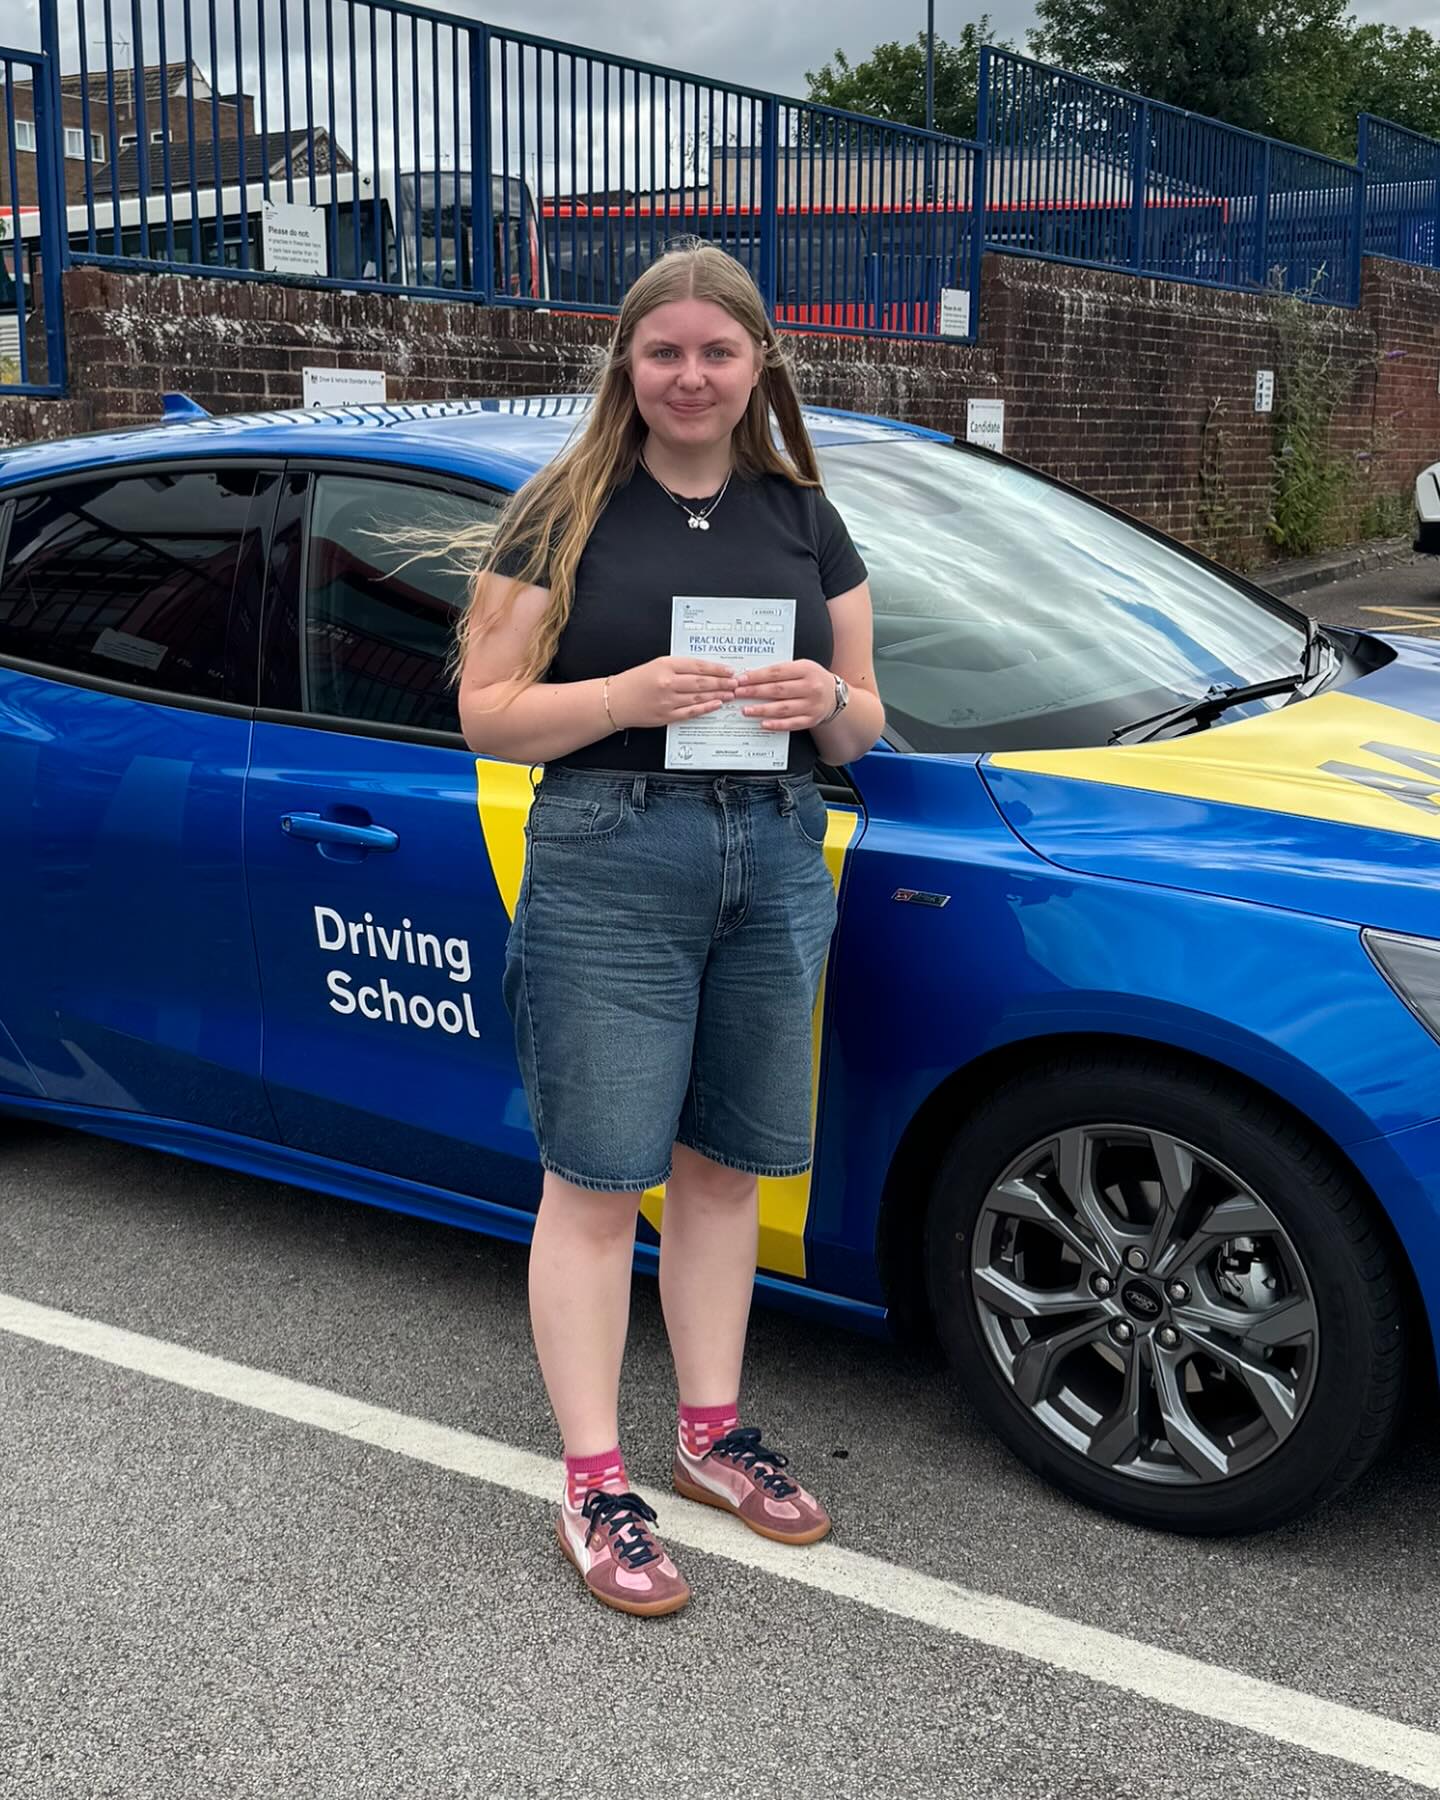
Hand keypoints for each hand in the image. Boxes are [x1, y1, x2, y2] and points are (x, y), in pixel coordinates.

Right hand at [609, 657, 736, 729]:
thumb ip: (679, 667)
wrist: (615, 700)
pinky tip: (716, 704)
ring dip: (718, 695)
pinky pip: (691, 712)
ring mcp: (667, 701)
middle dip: (722, 683)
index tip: (729, 670)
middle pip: (702, 682)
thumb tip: (705, 670)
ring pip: (699, 697)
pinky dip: (706, 708)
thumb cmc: (635, 681)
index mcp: (665, 665)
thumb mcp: (656, 665)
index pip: (698, 666)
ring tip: (730, 693)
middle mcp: (667, 683)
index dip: (717, 669)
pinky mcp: (666, 716)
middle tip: (736, 683)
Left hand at [734, 660, 835, 731]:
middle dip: (755, 692)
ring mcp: (812, 705)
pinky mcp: (811, 720)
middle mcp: (811, 687)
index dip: (757, 676)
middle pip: (778, 690)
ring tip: (746, 710)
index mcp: (806, 669)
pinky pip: (792, 724)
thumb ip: (780, 671)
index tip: (741, 679)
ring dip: (762, 710)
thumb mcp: (801, 667)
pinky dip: (776, 725)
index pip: (777, 672)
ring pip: (783, 708)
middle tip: (738, 694)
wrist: (835, 695)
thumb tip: (751, 677)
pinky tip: (763, 724)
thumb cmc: (812, 678)